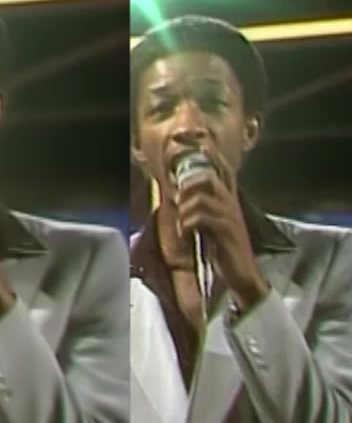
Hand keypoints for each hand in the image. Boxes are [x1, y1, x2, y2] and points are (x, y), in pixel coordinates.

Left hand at [175, 148, 269, 307]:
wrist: (242, 275)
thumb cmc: (225, 250)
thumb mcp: (213, 225)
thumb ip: (202, 210)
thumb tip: (181, 197)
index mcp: (229, 201)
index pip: (224, 171)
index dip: (212, 157)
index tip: (200, 147)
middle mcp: (231, 205)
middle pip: (208, 178)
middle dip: (188, 187)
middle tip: (180, 203)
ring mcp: (230, 217)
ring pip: (200, 199)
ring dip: (185, 212)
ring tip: (184, 227)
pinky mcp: (226, 232)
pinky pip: (200, 218)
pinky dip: (187, 226)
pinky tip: (186, 236)